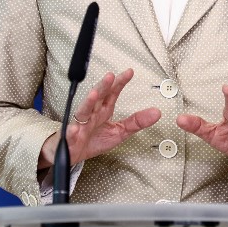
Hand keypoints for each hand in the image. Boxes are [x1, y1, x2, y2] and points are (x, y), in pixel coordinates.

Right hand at [39, 69, 160, 168]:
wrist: (73, 154)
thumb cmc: (94, 140)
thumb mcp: (119, 132)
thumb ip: (137, 122)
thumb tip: (157, 112)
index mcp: (104, 111)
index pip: (112, 93)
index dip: (120, 82)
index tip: (130, 72)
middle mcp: (92, 114)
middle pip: (98, 97)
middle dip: (103, 86)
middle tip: (111, 76)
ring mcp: (80, 124)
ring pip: (83, 111)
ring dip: (88, 102)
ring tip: (94, 94)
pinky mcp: (70, 138)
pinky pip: (69, 134)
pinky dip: (70, 131)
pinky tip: (73, 128)